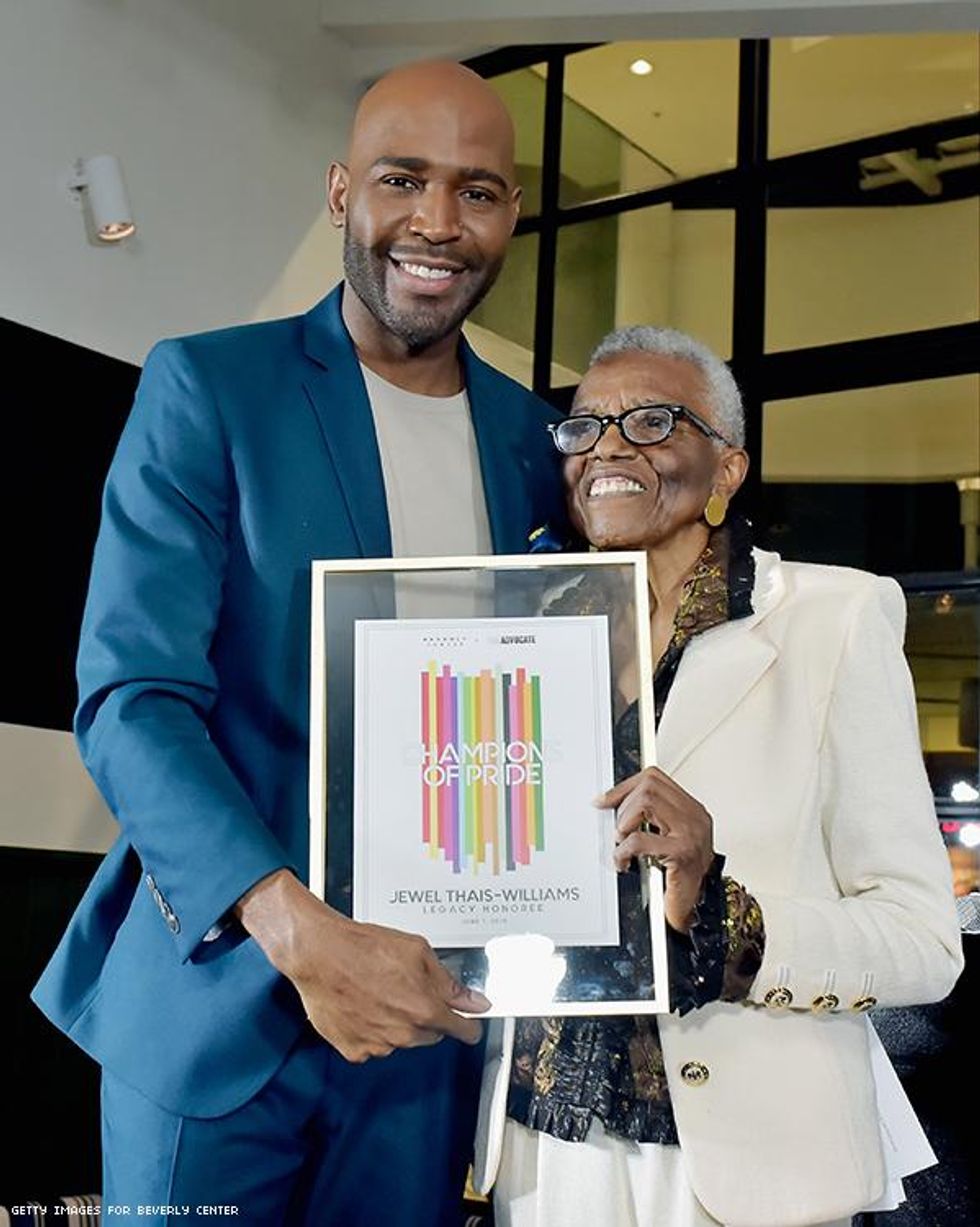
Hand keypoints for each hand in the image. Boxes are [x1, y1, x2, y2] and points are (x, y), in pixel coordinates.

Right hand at [235, 870, 489, 1061]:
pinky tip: (362, 1006)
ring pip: (401, 1040)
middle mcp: (404, 1034)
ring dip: (398, 1024)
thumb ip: (449, 982)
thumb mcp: (418, 952)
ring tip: (378, 993)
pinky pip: (374, 1046)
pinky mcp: (354, 1051)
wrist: (319, 954)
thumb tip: (475, 1001)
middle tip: (407, 989)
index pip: (463, 1031)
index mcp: (425, 1010)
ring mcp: (378, 1046)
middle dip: (427, 1016)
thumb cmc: (364, 947)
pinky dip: (372, 1031)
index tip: (469, 1022)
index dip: (468, 1024)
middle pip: (431, 1034)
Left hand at [597, 768, 715, 933]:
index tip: (606, 800)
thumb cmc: (682, 879)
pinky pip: (640, 839)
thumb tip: (615, 804)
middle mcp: (695, 818)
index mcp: (692, 811)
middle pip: (650, 786)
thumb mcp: (668, 840)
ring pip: (646, 803)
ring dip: (624, 823)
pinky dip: (623, 850)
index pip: (655, 779)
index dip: (625, 786)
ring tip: (622, 843)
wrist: (698, 910)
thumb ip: (652, 819)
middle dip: (624, 805)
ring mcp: (691, 834)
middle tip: (618, 829)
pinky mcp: (681, 854)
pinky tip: (623, 861)